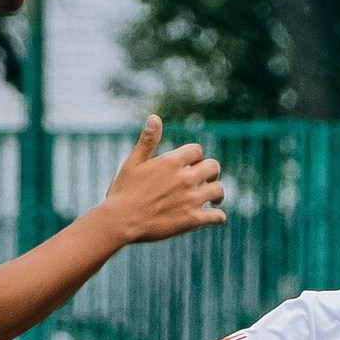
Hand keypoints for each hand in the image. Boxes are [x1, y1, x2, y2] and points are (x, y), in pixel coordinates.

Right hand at [96, 116, 225, 243]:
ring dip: (217, 193)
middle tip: (207, 180)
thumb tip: (155, 117)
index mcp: (171, 162)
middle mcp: (185, 178)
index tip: (192, 164)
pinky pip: (217, 217)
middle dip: (212, 172)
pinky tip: (214, 217)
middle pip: (213, 166)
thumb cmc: (123, 192)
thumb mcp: (133, 163)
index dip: (195, 157)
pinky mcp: (193, 220)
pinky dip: (218, 217)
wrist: (120, 221)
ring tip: (213, 200)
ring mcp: (191, 199)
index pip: (197, 151)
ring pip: (218, 190)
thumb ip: (147, 141)